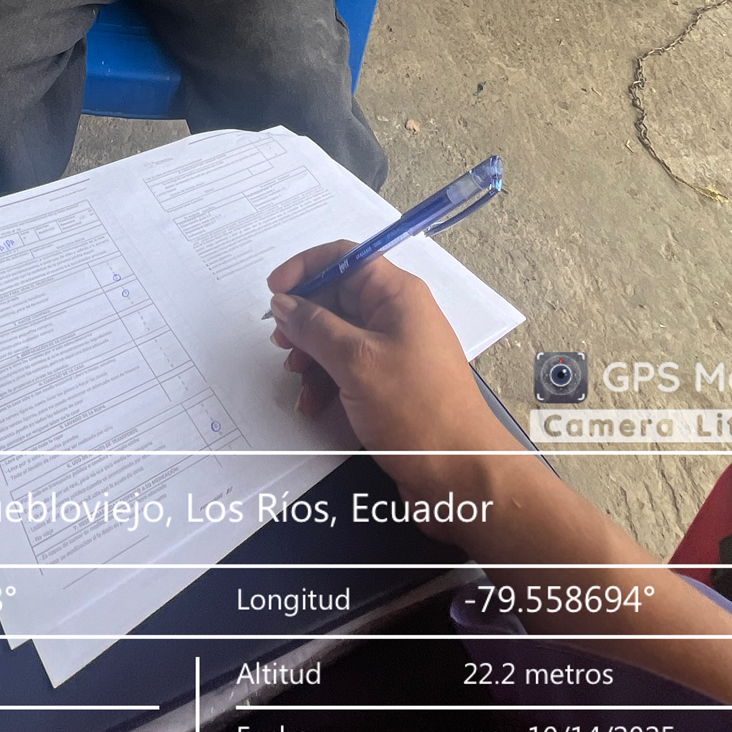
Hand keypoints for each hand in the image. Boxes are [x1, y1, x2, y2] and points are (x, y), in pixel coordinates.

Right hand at [266, 243, 503, 511]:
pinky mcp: (388, 384)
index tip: (274, 290)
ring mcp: (393, 351)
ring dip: (311, 355)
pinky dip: (325, 382)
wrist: (457, 474)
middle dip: (304, 318)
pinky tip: (312, 403)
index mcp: (397, 296)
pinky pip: (347, 369)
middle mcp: (397, 316)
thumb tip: (284, 301)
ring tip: (297, 378)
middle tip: (280, 343)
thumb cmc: (416, 409)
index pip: (346, 257)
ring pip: (337, 336)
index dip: (306, 267)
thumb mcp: (356, 361)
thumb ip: (314, 327)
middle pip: (338, 297)